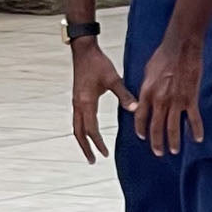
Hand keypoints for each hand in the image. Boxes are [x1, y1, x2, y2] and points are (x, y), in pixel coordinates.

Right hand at [70, 40, 136, 162]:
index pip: (91, 129)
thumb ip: (124, 95)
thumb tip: (135, 109)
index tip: (105, 154)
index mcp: (86, 102)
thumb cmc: (98, 63)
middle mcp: (78, 104)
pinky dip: (81, 129)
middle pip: (78, 132)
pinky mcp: (77, 97)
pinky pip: (77, 119)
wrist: (84, 50)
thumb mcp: (113, 79)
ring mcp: (76, 101)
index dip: (98, 143)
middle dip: (85, 147)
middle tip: (92, 161)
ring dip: (82, 140)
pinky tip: (88, 132)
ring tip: (89, 151)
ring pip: (76, 126)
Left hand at [134, 36, 204, 155]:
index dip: (141, 129)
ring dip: (173, 141)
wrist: (180, 48)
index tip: (142, 137)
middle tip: (158, 152)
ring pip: (173, 127)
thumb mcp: (147, 72)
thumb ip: (145, 88)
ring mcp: (175, 101)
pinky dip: (195, 130)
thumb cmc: (163, 56)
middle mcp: (159, 100)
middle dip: (156, 142)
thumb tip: (143, 98)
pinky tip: (197, 139)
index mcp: (146, 93)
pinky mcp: (190, 99)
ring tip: (173, 151)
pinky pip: (193, 119)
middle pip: (156, 127)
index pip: (140, 117)